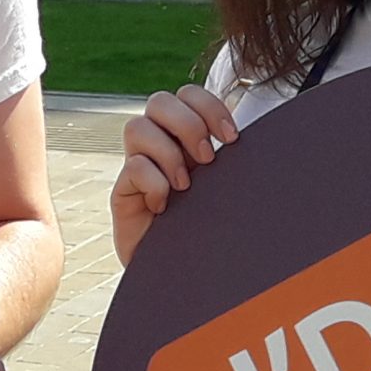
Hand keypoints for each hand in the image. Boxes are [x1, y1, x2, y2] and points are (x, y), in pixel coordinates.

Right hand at [112, 84, 238, 266]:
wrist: (185, 275)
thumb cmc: (211, 231)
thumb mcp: (227, 189)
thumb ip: (232, 161)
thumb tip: (248, 137)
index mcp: (187, 138)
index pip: (188, 95)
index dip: (208, 105)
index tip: (231, 138)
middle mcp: (159, 147)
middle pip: (159, 101)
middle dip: (188, 124)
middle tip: (207, 158)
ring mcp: (137, 168)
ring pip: (136, 126)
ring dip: (168, 152)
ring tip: (185, 185)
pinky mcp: (122, 194)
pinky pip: (132, 167)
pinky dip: (153, 181)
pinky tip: (166, 205)